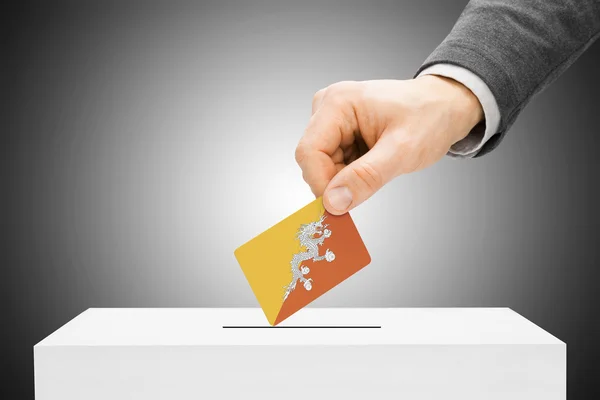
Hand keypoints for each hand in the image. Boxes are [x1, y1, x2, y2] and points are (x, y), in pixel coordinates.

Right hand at [295, 76, 483, 214]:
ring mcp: (332, 119)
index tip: (340, 206)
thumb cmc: (429, 117)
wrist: (445, 107)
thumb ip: (366, 177)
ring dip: (345, 178)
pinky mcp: (338, 131)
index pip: (309, 152)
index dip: (321, 183)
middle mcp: (328, 107)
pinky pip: (332, 164)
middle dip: (337, 181)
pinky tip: (372, 164)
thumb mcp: (402, 151)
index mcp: (338, 102)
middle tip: (370, 184)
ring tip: (378, 167)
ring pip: (322, 166)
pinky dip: (350, 174)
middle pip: (313, 160)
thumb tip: (333, 202)